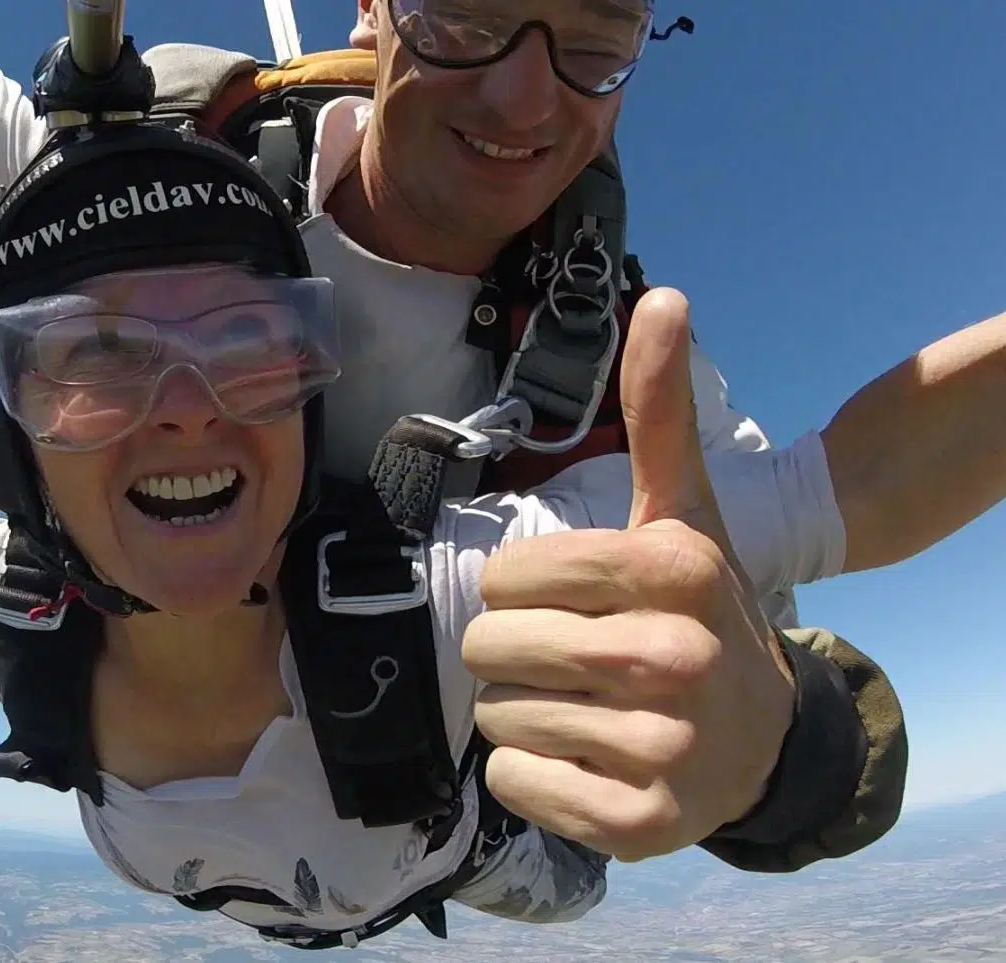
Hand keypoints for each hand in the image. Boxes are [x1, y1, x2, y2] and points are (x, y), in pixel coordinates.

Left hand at [465, 287, 795, 861]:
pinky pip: (514, 783)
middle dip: (512, 652)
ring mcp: (663, 747)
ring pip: (496, 716)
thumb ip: (657, 412)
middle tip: (570, 659)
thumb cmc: (697, 610)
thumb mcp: (679, 513)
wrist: (763, 736)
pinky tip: (588, 758)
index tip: (566, 601)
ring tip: (587, 707)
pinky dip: (530, 775)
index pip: (504, 578)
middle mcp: (673, 657)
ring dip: (522, 711)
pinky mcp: (641, 822)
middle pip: (491, 647)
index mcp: (669, 570)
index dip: (517, 592)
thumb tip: (664, 296)